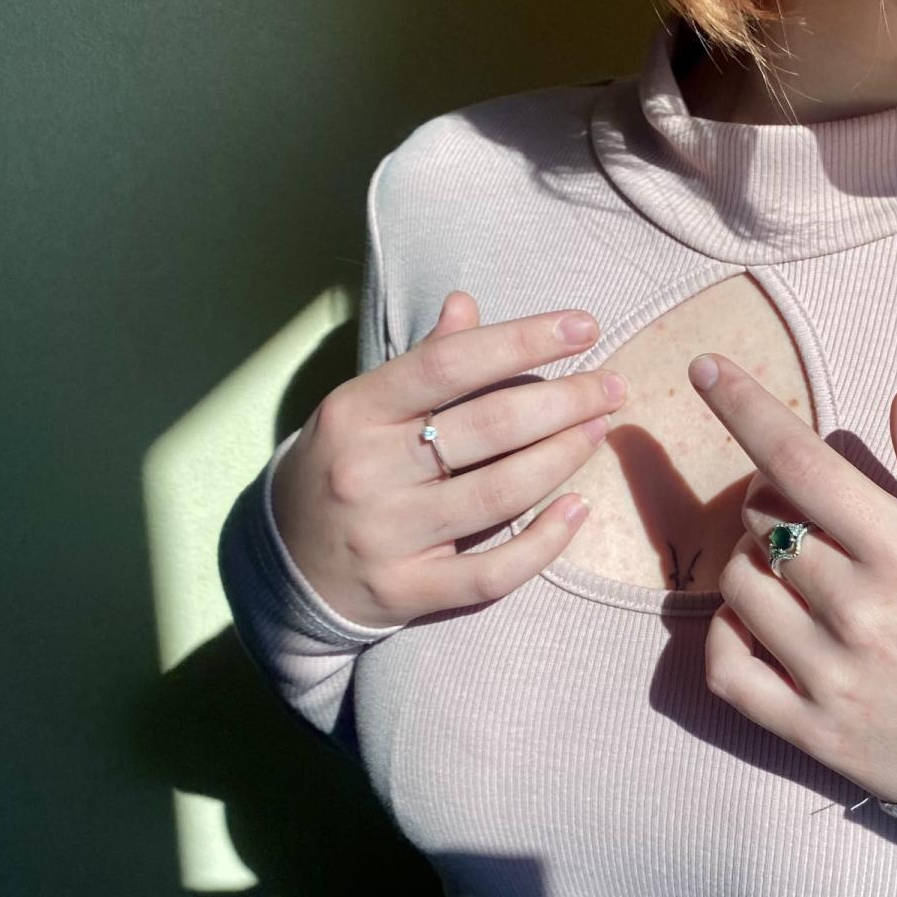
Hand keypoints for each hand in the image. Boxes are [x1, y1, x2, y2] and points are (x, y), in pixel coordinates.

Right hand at [269, 291, 629, 627]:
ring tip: (600, 429)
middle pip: (490, 426)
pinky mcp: (406, 591)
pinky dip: (544, 542)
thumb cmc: (341, 467)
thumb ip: (423, 362)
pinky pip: (491, 572)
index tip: (584, 326)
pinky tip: (578, 510)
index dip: (524, 340)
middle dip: (566, 400)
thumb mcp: (363, 408)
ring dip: (565, 457)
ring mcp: (387, 536)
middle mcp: (367, 470)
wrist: (283, 567)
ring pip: (501, 493)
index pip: (451, 364)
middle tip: (612, 386)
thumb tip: (467, 305)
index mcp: (355, 411)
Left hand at [686, 352, 896, 804]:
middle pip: (763, 524)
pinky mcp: (808, 731)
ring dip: (752, 564)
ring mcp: (828, 677)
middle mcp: (860, 613)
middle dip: (773, 503)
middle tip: (814, 519)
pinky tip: (762, 624)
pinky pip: (727, 670)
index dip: (744, 406)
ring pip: (738, 588)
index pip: (801, 463)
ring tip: (797, 574)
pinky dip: (728, 635)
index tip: (705, 368)